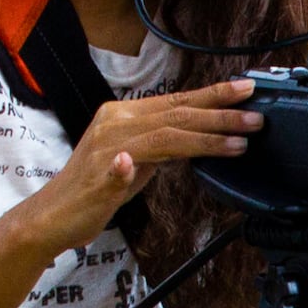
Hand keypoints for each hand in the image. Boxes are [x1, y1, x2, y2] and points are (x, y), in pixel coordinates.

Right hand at [17, 77, 263, 253]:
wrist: (51, 217)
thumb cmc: (94, 191)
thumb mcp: (136, 162)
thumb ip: (163, 146)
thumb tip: (200, 136)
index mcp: (122, 115)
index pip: (176, 101)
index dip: (213, 95)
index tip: (247, 89)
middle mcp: (114, 124)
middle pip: (176, 113)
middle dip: (220, 115)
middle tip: (256, 116)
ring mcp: (104, 151)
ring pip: (161, 137)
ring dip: (202, 139)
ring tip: (238, 141)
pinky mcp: (93, 180)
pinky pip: (110, 171)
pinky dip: (122, 170)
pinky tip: (129, 165)